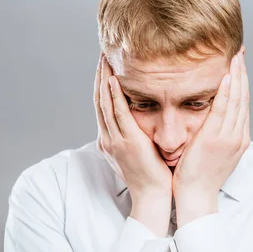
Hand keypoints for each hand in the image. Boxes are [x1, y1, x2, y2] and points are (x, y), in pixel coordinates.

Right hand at [94, 53, 171, 235]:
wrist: (153, 197)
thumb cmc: (151, 176)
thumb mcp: (137, 153)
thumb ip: (134, 136)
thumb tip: (139, 121)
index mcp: (109, 140)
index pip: (103, 106)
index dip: (101, 84)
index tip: (104, 66)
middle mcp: (108, 138)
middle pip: (99, 100)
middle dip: (99, 76)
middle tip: (102, 54)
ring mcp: (116, 140)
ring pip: (105, 104)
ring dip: (103, 79)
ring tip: (104, 59)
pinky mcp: (128, 142)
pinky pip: (118, 114)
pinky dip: (113, 96)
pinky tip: (112, 80)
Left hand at [172, 51, 249, 226]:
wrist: (196, 197)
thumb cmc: (198, 175)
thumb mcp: (212, 151)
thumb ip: (215, 132)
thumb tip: (210, 115)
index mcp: (238, 138)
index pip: (243, 103)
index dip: (242, 82)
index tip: (239, 64)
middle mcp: (238, 135)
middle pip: (244, 97)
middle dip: (243, 73)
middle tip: (240, 53)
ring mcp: (230, 137)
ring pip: (237, 100)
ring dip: (237, 76)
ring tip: (235, 57)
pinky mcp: (217, 139)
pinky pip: (224, 110)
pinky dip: (227, 92)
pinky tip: (226, 76)